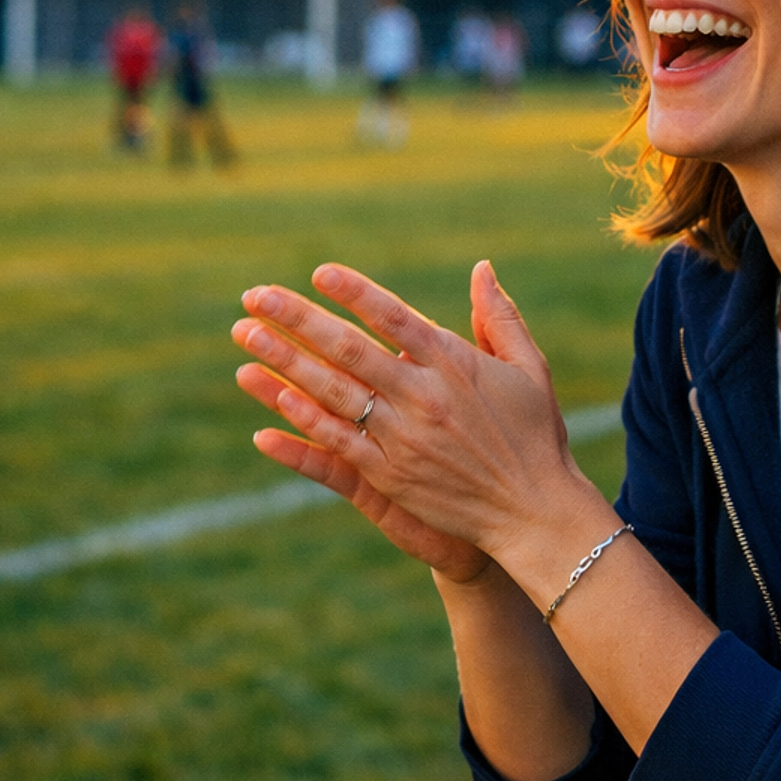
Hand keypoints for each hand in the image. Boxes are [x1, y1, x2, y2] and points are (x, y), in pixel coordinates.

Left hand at [232, 259, 588, 575]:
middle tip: (255, 295)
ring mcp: (402, 439)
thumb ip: (500, 317)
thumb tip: (482, 268)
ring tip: (245, 336)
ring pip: (331, 393)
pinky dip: (302, 424)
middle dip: (297, 318)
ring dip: (283, 362)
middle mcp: (423, 397)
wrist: (533, 511)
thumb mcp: (529, 369)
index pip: (394, 317)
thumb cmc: (535, 435)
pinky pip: (336, 444)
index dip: (355, 293)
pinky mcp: (390, 477)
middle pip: (348, 349)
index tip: (319, 273)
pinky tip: (270, 404)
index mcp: (455, 364)